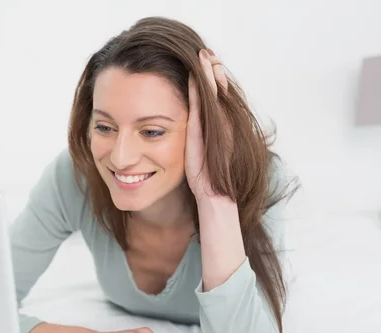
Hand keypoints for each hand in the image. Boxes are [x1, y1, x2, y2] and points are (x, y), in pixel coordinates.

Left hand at [185, 48, 230, 201]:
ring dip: (209, 73)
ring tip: (205, 54)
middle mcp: (223, 124)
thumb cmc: (209, 178)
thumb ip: (206, 138)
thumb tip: (201, 132)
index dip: (218, 81)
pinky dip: (199, 89)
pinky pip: (202, 105)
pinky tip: (194, 75)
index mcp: (224, 128)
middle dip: (215, 70)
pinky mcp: (205, 131)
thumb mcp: (207, 153)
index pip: (221, 98)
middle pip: (221, 91)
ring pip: (215, 94)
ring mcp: (216, 127)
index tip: (211, 65)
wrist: (215, 194)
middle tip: (208, 52)